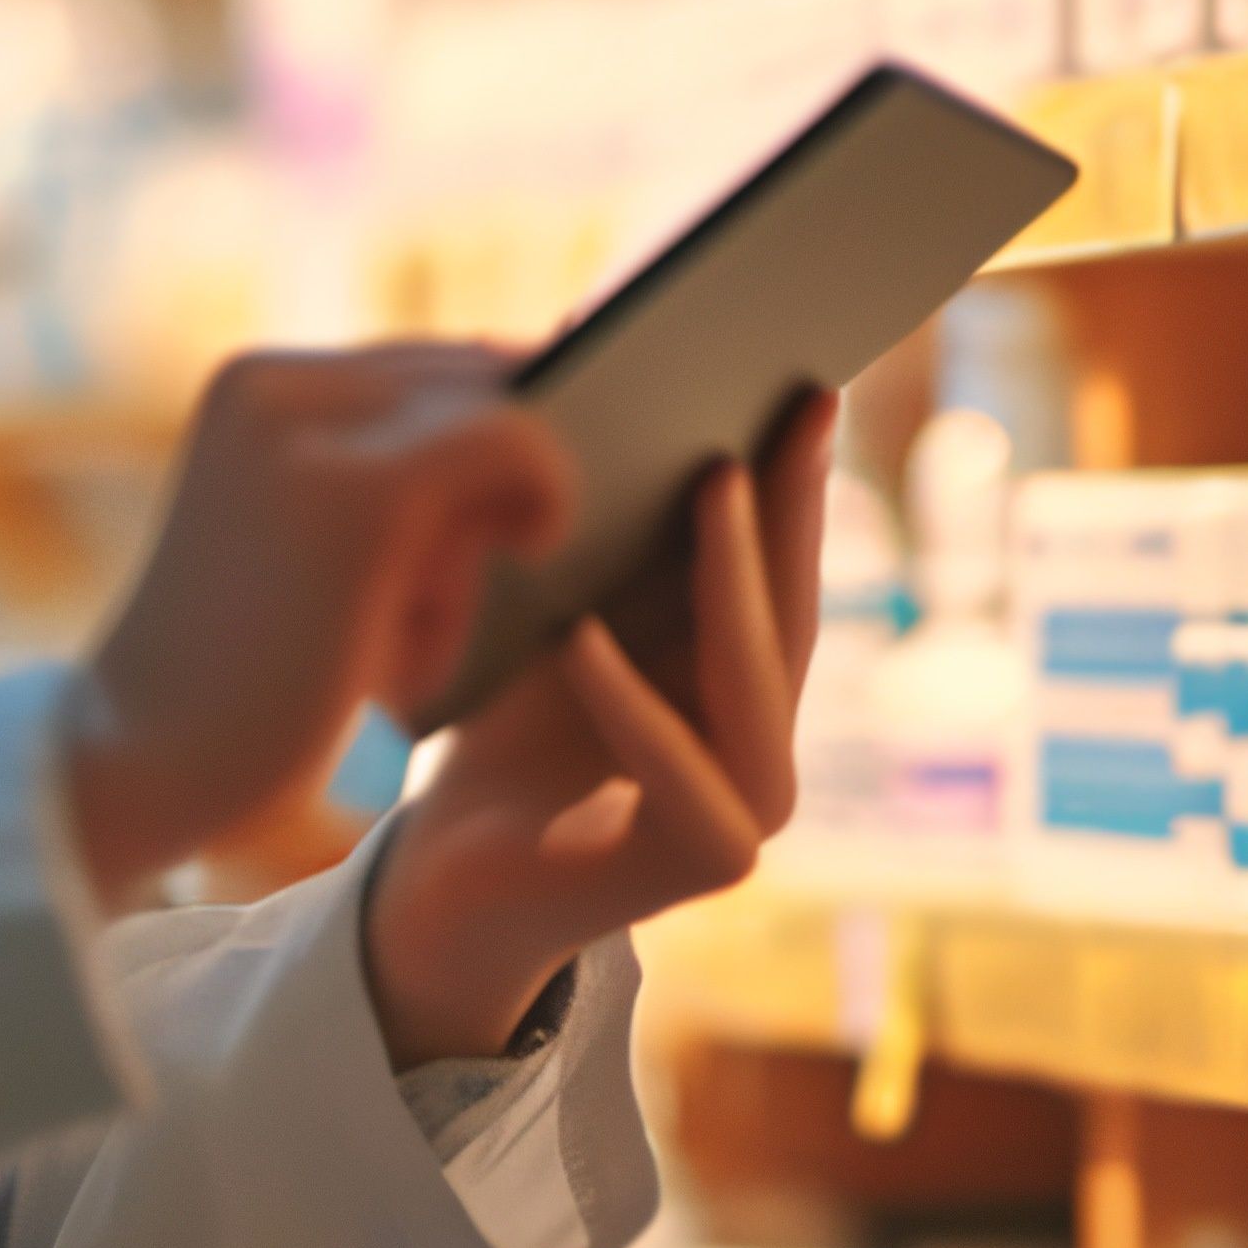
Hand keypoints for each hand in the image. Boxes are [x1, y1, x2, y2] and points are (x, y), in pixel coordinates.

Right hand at [58, 346, 573, 909]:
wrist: (134, 771)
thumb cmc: (239, 686)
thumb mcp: (301, 544)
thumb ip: (388, 472)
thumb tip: (544, 407)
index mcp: (252, 383)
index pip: (432, 363)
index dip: (498, 436)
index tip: (518, 512)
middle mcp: (272, 380)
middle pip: (477, 381)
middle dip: (494, 488)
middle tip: (431, 603)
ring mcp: (310, 429)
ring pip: (502, 419)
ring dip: (491, 532)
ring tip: (406, 635)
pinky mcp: (360, 495)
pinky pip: (517, 449)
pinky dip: (543, 504)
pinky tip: (508, 579)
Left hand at [358, 389, 830, 1065]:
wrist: (443, 873)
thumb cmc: (500, 727)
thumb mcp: (560, 607)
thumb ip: (610, 534)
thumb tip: (611, 375)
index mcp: (741, 677)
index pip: (778, 561)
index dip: (795, 470)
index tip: (804, 374)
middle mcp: (767, 740)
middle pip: (785, 605)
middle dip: (792, 498)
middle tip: (797, 399)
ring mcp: (747, 808)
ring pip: (752, 678)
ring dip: (729, 577)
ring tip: (712, 480)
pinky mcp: (704, 863)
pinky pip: (677, 767)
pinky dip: (628, 702)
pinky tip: (583, 635)